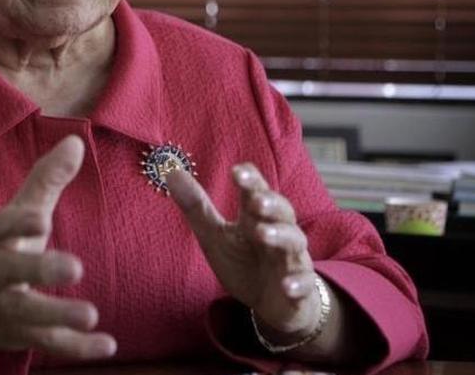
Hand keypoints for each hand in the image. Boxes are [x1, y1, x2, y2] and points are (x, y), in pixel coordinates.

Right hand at [0, 136, 116, 365]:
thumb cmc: (3, 248)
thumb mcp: (18, 213)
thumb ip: (46, 179)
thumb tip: (75, 141)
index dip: (18, 224)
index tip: (42, 219)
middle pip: (10, 274)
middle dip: (38, 271)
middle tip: (74, 268)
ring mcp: (5, 308)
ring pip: (27, 315)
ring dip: (58, 315)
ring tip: (91, 314)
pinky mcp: (21, 336)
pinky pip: (48, 345)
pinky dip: (76, 348)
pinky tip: (107, 345)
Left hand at [166, 163, 322, 342]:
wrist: (272, 303)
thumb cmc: (244, 263)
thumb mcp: (215, 236)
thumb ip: (196, 206)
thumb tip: (171, 171)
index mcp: (256, 218)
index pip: (257, 191)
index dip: (249, 180)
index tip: (236, 172)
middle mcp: (279, 232)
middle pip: (282, 211)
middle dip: (270, 204)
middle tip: (255, 200)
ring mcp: (292, 259)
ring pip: (294, 241)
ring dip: (281, 236)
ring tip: (263, 234)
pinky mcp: (300, 287)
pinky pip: (303, 284)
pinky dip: (297, 283)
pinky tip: (287, 286)